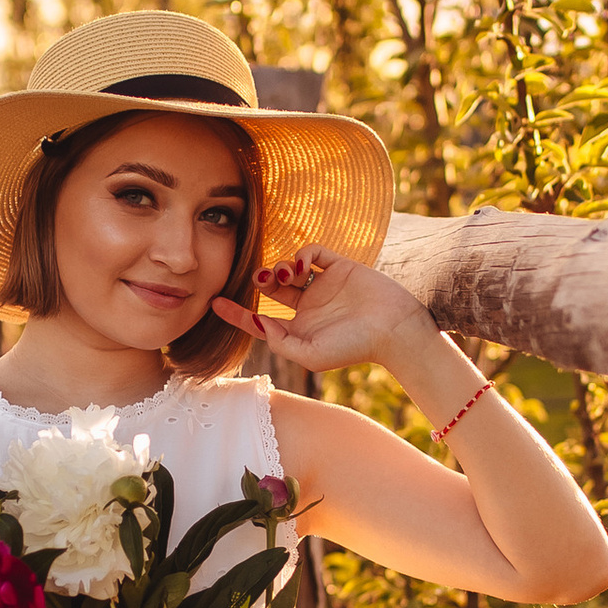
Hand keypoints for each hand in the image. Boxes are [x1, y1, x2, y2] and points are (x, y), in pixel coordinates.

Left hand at [216, 248, 432, 378]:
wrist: (394, 329)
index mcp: (299, 330)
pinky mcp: (339, 267)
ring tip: (286, 274)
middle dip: (260, 280)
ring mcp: (323, 286)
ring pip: (288, 268)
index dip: (236, 313)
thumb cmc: (354, 347)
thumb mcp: (310, 355)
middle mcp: (308, 307)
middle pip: (271, 288)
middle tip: (259, 278)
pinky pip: (312, 252)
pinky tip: (302, 264)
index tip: (213, 303)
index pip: (260, 320)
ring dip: (279, 267)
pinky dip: (302, 253)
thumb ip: (280, 341)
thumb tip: (258, 321)